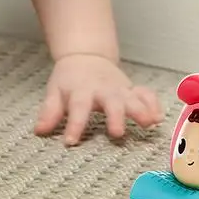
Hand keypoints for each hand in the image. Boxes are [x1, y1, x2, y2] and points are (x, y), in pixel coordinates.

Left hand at [34, 53, 163, 145]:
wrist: (86, 57)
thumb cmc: (70, 80)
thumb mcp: (55, 91)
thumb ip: (49, 111)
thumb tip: (39, 130)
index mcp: (82, 91)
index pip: (77, 107)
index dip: (74, 124)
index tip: (70, 141)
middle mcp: (103, 90)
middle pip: (111, 102)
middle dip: (115, 116)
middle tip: (118, 133)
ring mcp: (120, 89)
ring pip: (133, 98)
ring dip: (141, 109)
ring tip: (149, 123)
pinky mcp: (132, 89)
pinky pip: (146, 94)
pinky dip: (153, 104)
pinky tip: (159, 118)